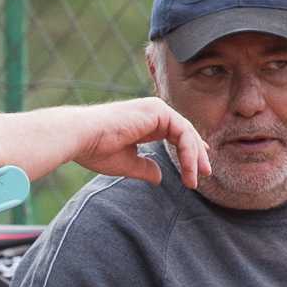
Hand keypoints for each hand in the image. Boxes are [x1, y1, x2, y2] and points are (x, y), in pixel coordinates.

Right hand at [71, 98, 212, 190]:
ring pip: (187, 132)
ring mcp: (156, 109)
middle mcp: (153, 111)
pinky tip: (189, 169)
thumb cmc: (96, 149)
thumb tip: (160, 177)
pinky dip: (189, 152)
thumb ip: (145, 168)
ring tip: (198, 177)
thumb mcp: (127, 163)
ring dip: (195, 157)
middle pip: (185, 132)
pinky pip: (183, 132)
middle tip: (205, 174)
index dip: (188, 150)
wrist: (81, 137)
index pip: (175, 133)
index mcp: (145, 121)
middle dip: (197, 155)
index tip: (197, 167)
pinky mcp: (158, 111)